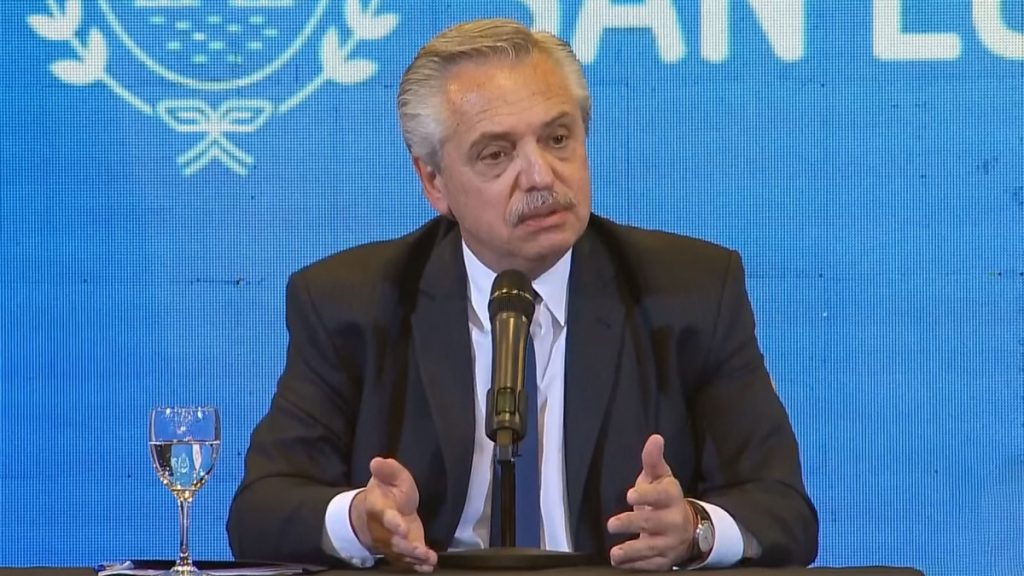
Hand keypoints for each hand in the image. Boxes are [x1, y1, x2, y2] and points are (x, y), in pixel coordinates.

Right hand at [350, 457, 437, 571]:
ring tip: (427, 558)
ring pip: (401, 554)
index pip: (385, 516)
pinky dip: (417, 565)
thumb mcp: (391, 475)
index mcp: (378, 508)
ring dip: (414, 557)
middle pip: (393, 541)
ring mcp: (391, 543)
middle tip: (419, 549)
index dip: (392, 522)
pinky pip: (407, 561)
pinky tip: (429, 566)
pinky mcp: (401, 551)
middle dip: (406, 546)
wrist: (378, 510)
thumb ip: (387, 470)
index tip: (401, 526)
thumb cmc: (387, 491)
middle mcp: (383, 530)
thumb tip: (377, 461)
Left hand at [606, 434, 695, 569]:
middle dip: (632, 523)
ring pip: (651, 548)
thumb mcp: (661, 477)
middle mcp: (672, 520)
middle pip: (652, 522)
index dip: (646, 495)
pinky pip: (651, 565)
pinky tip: (621, 563)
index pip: (661, 495)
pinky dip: (636, 565)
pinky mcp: (664, 560)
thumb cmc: (666, 499)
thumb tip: (655, 438)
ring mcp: (669, 542)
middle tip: (612, 524)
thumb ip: (653, 460)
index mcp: (671, 497)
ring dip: (632, 551)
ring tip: (615, 553)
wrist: (689, 529)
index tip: (630, 495)